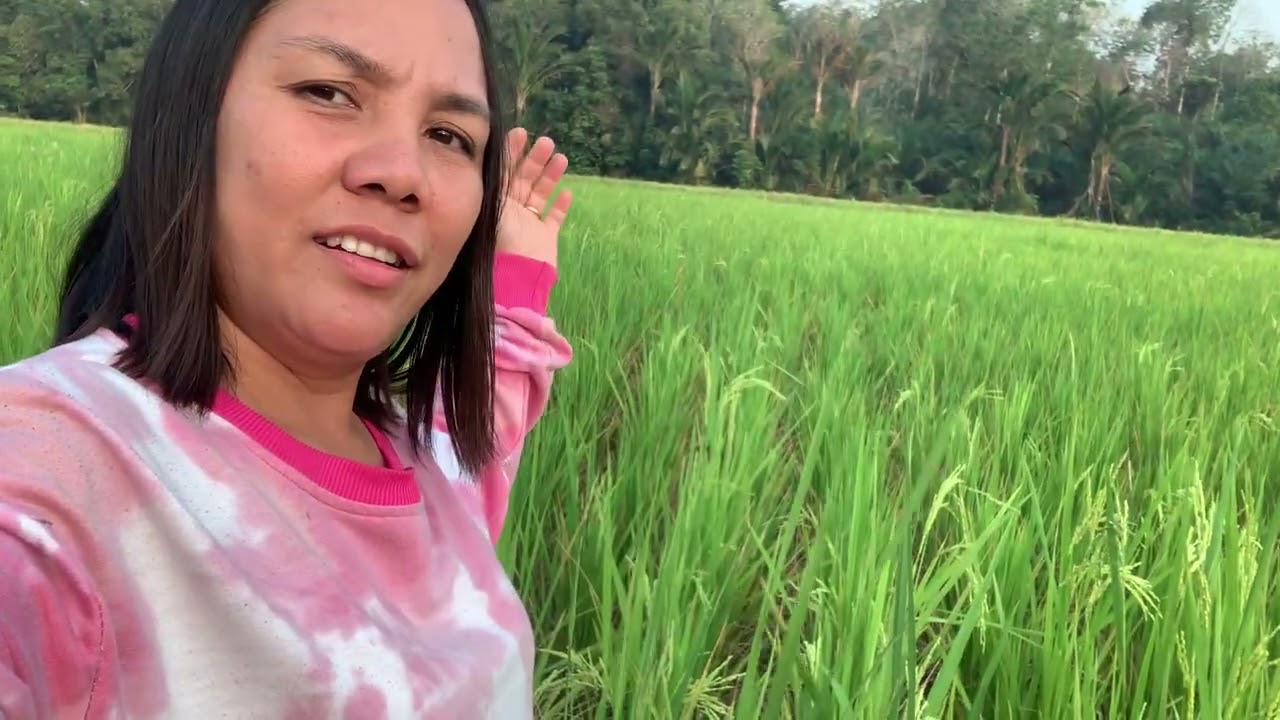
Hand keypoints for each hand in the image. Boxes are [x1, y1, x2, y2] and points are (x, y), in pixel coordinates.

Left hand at [497, 128, 573, 268]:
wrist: (517, 274)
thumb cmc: (500, 240)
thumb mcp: (494, 204)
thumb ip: (497, 180)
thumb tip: (492, 149)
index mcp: (496, 202)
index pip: (504, 171)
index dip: (512, 151)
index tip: (521, 132)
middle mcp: (511, 211)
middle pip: (524, 179)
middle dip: (535, 159)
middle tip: (546, 142)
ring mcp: (529, 224)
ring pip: (541, 194)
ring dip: (550, 176)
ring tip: (561, 158)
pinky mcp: (545, 237)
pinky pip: (554, 218)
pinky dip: (561, 205)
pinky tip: (566, 193)